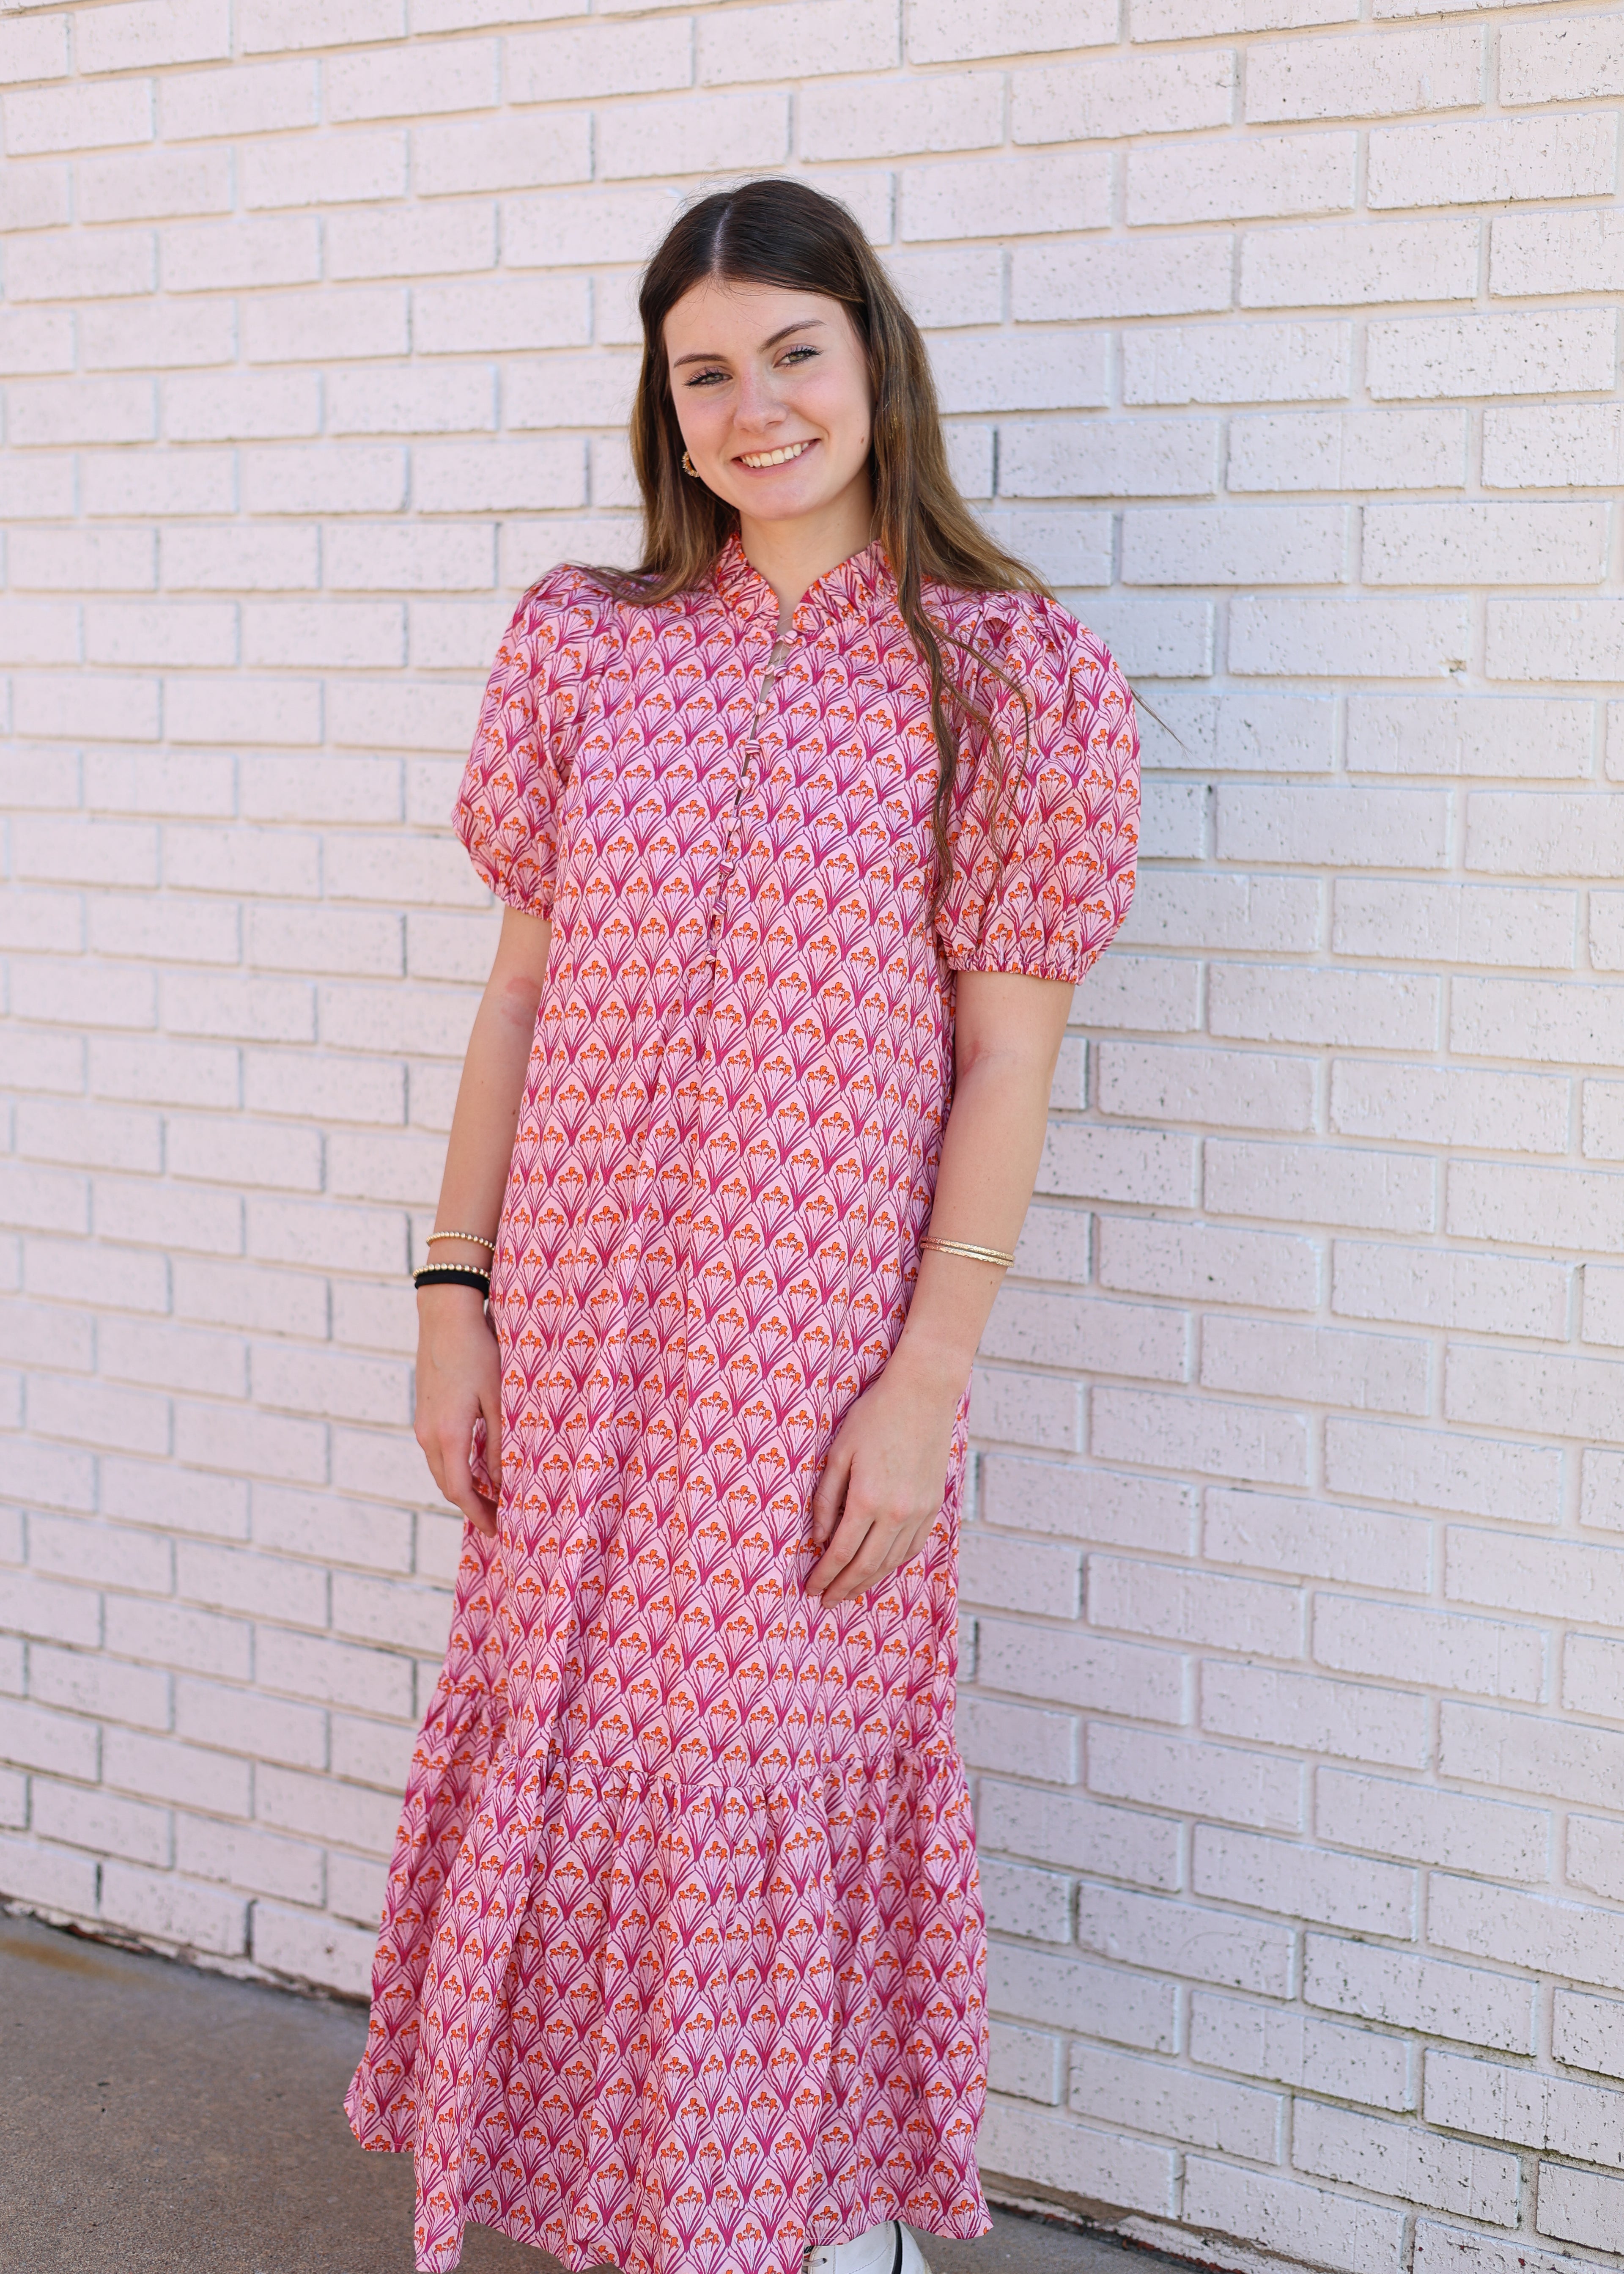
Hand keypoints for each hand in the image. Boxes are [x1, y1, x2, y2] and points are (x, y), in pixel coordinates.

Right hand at [414, 1287, 501, 1535]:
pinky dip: (456, 1467)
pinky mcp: (424, 1411)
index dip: (478, 1515)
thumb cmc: (478, 1353)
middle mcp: (428, 1434)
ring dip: (463, 1487)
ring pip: (441, 1469)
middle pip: (447, 1485)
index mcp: (447, 1435)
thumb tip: (502, 1483)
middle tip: (499, 1519)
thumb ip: (499, 1444)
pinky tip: (477, 1465)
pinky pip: (438, 1451)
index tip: (498, 1531)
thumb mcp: (498, 1399)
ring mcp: (422, 1423)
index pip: (459, 1492)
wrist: (445, 1317)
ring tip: (492, 1497)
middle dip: (472, 1506)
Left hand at [805, 1346, 966, 1608]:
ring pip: (891, 1561)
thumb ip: (826, 1499)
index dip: (824, 1575)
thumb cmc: (874, 1417)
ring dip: (868, 1581)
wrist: (923, 1395)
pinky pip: (912, 1547)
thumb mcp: (838, 1453)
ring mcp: (919, 1511)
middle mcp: (896, 1512)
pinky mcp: (933, 1505)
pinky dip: (893, 1563)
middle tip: (826, 1601)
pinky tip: (880, 1568)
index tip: (811, 1588)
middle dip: (843, 1588)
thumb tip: (818, 1538)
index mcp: (868, 1499)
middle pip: (866, 1565)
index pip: (840, 1552)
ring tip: (849, 1592)